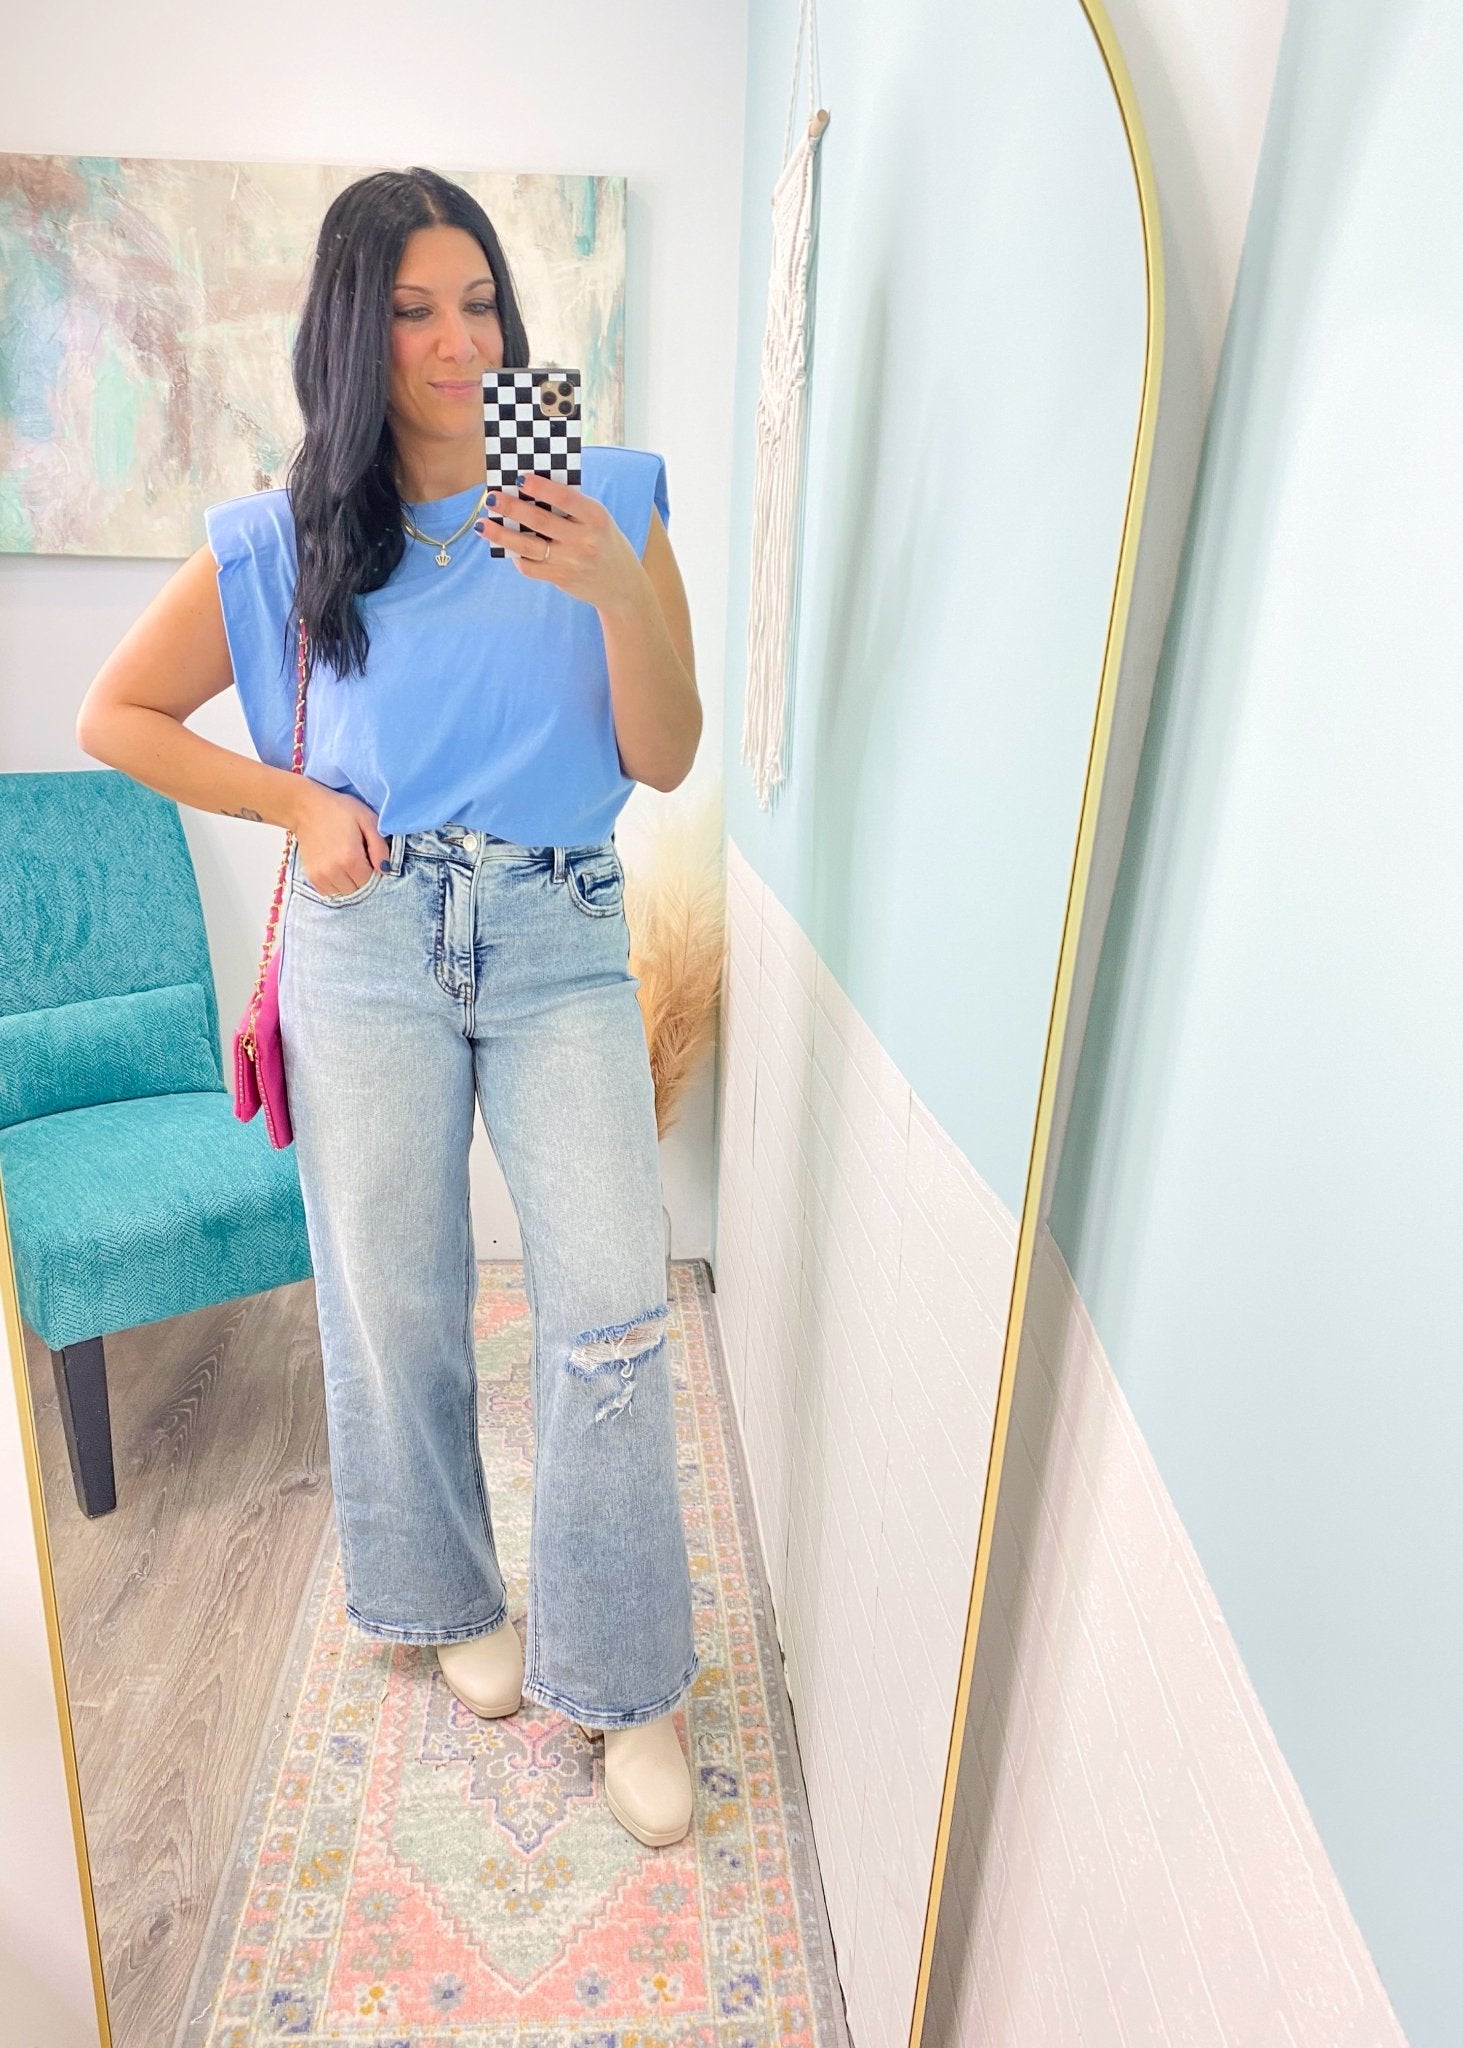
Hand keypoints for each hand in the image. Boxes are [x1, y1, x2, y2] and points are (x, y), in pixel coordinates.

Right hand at [291, 783, 389, 895]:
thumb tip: (385, 869)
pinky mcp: (311, 877)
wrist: (306, 808)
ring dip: (350, 883)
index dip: (375, 871)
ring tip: (347, 863)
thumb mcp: (367, 820)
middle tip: (359, 859)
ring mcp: (321, 876)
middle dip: (363, 878)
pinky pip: (330, 893)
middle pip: (358, 890)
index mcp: (351, 858)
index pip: (371, 882)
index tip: (370, 857)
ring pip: (344, 893)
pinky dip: (337, 885)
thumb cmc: (339, 810)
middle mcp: (334, 871)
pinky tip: (338, 869)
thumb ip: (380, 846)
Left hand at [474, 471, 643, 611]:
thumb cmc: (605, 543)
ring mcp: (571, 562)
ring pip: (528, 547)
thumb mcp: (598, 520)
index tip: (519, 478)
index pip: (565, 498)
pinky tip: (506, 546)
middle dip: (512, 508)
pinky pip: (530, 567)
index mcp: (596, 517)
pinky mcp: (561, 579)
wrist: (621, 586)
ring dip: (501, 535)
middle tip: (491, 499)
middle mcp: (584, 540)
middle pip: (540, 521)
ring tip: (483, 525)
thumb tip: (529, 489)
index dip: (540, 487)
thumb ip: (572, 507)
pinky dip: (516, 556)